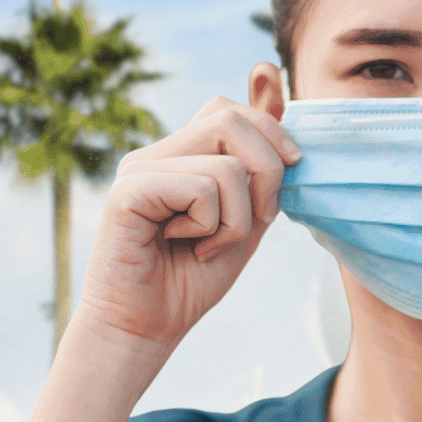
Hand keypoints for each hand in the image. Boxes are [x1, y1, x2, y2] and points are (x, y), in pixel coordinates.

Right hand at [68, 98, 301, 367]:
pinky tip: (184, 246)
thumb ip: (261, 171)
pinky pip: (202, 189)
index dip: (269, 123)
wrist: (146, 328)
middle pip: (232, 120)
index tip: (293, 161)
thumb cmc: (191, 279)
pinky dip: (211, 227)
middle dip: (269, 171)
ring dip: (238, 218)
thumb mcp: (244, 220)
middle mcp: (156, 154)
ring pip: (227, 164)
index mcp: (179, 156)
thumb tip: (276, 93)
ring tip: (208, 244)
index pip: (227, 108)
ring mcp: (138, 169)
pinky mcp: (128, 191)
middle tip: (254, 219)